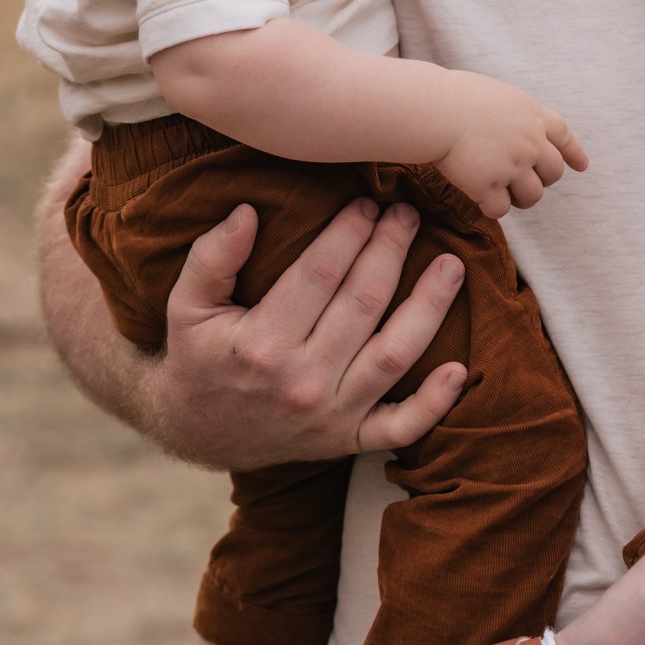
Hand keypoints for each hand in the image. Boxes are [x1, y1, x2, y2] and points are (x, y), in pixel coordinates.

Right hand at [148, 199, 471, 469]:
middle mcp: (302, 382)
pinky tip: (459, 368)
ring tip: (451, 266)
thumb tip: (246, 212)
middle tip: (407, 215)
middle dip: (390, 251)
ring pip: (394, 355)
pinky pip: (400, 427)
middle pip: (363, 304)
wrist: (196, 432)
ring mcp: (330, 416)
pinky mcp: (347, 440)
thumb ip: (211, 258)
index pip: (319, 274)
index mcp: (262, 344)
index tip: (366, 203)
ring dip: (429, 307)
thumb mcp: (185, 305)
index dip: (349, 233)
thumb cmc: (198, 356)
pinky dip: (434, 403)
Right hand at [436, 74, 587, 220]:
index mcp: (533, 116)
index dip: (573, 153)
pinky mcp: (489, 186)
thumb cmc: (456, 97)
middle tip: (521, 181)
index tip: (581, 166)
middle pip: (554, 172)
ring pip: (533, 196)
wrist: (437, 110)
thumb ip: (514, 116)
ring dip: (520, 198)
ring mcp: (512, 166)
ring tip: (501, 192)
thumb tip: (512, 130)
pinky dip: (492, 207)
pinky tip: (480, 198)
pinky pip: (500, 209)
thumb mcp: (499, 96)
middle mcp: (530, 143)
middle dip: (542, 180)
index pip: (564, 136)